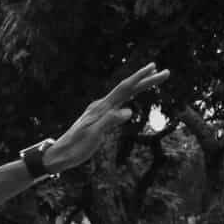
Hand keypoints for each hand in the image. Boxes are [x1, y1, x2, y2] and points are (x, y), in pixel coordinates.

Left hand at [45, 62, 170, 172]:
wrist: (58, 155)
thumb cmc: (74, 148)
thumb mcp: (93, 137)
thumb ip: (109, 122)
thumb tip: (129, 111)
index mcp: (100, 108)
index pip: (124, 88)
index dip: (140, 78)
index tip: (155, 67)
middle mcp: (99, 106)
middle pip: (126, 89)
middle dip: (145, 80)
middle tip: (166, 72)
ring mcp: (98, 112)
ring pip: (122, 96)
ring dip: (138, 87)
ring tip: (151, 79)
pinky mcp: (96, 119)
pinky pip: (116, 105)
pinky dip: (127, 99)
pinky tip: (128, 101)